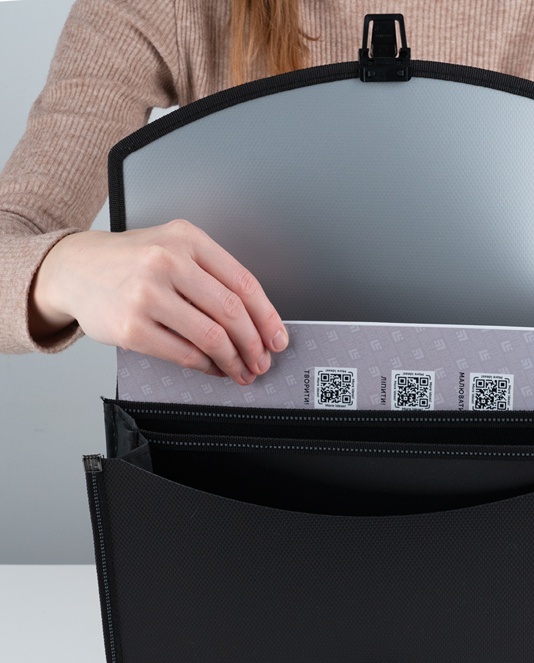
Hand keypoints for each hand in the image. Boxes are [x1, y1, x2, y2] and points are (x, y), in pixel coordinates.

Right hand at [30, 220, 287, 384]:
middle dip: (254, 344)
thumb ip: (212, 275)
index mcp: (187, 239)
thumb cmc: (131, 261)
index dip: (267, 317)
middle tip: (262, 361)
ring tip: (241, 370)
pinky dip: (207, 367)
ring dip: (233, 360)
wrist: (73, 268)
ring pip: (211, 337)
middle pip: (232, 312)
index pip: (243, 283)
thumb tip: (256, 320)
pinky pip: (184, 354)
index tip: (278, 338)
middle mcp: (168, 261)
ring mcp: (147, 294)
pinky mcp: (132, 328)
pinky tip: (214, 369)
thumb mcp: (173, 248)